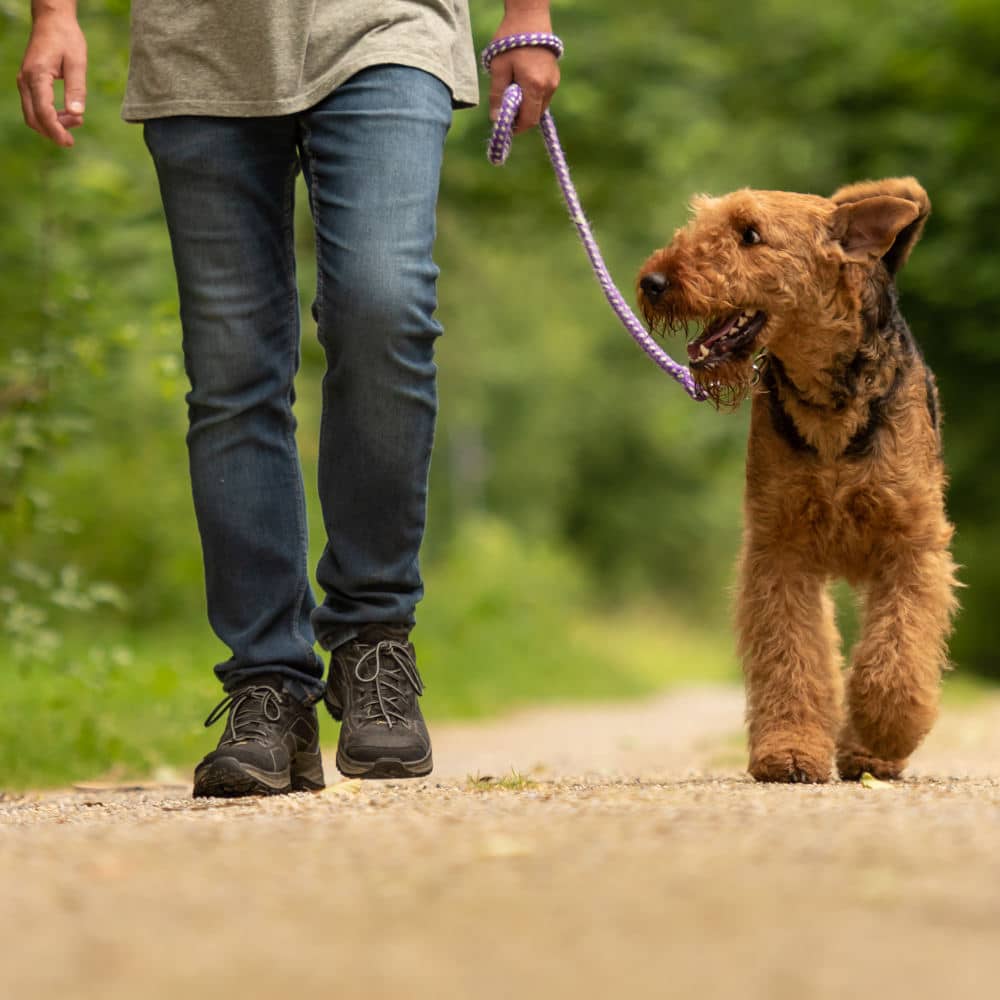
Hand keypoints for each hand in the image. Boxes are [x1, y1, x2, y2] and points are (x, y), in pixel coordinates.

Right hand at [17, 12, 87, 147]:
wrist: (52, 21)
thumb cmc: (66, 39)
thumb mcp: (77, 63)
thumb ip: (77, 89)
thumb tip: (77, 114)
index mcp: (37, 76)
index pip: (43, 112)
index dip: (55, 131)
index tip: (69, 143)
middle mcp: (25, 80)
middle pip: (34, 118)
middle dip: (53, 132)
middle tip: (72, 140)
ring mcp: (25, 82)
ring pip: (32, 115)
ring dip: (52, 125)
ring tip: (76, 121)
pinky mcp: (29, 82)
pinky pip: (34, 107)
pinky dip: (49, 116)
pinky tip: (68, 114)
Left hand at [488, 13, 560, 133]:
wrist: (530, 17)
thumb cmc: (511, 41)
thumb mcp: (499, 68)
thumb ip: (497, 96)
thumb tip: (496, 119)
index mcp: (534, 86)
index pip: (528, 120)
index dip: (516, 128)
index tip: (504, 127)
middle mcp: (548, 87)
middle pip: (535, 115)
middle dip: (521, 119)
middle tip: (506, 111)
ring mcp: (554, 82)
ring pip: (540, 107)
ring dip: (526, 108)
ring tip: (512, 94)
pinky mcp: (555, 76)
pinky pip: (543, 96)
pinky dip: (532, 98)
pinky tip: (521, 86)